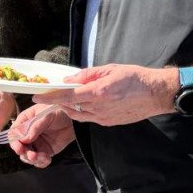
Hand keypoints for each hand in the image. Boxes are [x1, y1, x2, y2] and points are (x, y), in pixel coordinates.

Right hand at [7, 104, 76, 167]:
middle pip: (19, 147)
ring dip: (32, 159)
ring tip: (40, 157)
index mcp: (24, 122)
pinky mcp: (45, 151)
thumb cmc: (58, 112)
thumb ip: (35, 127)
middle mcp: (28, 134)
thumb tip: (24, 139)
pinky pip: (39, 161)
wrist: (74, 120)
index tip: (19, 147)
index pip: (13, 134)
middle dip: (24, 153)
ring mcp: (36, 144)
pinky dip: (41, 162)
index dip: (14, 142)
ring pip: (27, 156)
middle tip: (30, 155)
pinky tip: (47, 158)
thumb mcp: (46, 116)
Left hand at [32, 64, 177, 125]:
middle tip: (48, 95)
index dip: (50, 97)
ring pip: (77, 115)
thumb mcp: (110, 69)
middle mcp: (99, 108)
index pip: (67, 96)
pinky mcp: (108, 123)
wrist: (157, 94)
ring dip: (68, 107)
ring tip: (63, 99)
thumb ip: (87, 75)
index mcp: (98, 92)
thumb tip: (69, 79)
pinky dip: (81, 112)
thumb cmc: (136, 78)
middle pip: (69, 107)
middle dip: (56, 102)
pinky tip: (81, 104)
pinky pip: (88, 118)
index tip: (36, 97)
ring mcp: (103, 118)